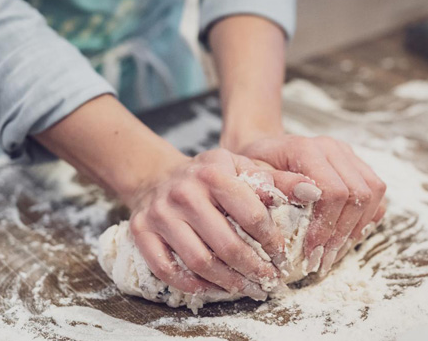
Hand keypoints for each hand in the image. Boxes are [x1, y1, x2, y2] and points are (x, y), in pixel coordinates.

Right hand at [128, 148, 300, 299]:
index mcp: (213, 172)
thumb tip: (313, 192)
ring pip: (199, 261)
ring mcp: (160, 213)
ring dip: (228, 282)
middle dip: (254, 269)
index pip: (251, 214)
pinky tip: (211, 288)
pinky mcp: (142, 231)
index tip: (282, 256)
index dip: (272, 241)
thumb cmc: (207, 176)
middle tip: (269, 281)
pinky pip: (167, 269)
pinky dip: (192, 285)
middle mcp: (184, 192)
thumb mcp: (241, 167)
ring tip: (247, 288)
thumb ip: (277, 180)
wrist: (159, 177)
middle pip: (227, 244)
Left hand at [232, 135, 386, 275]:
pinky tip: (344, 238)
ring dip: (356, 229)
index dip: (326, 226)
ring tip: (333, 254)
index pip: (333, 191)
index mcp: (306, 149)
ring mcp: (347, 154)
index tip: (311, 252)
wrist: (264, 151)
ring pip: (373, 192)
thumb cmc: (254, 167)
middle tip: (322, 261)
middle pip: (358, 194)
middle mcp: (332, 148)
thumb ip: (277, 184)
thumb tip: (308, 195)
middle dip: (342, 234)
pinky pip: (375, 193)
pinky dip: (365, 218)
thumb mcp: (253, 176)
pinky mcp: (356, 164)